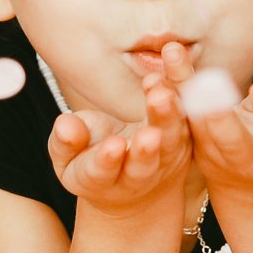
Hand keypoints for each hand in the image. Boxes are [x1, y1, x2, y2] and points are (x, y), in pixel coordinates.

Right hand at [47, 67, 190, 217]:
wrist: (127, 180)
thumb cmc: (89, 160)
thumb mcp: (67, 157)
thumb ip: (66, 142)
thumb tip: (64, 124)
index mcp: (100, 181)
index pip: (102, 173)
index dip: (107, 160)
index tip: (114, 145)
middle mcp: (136, 178)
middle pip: (144, 164)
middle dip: (147, 147)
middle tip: (150, 131)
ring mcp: (164, 163)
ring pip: (171, 143)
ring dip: (169, 117)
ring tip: (163, 94)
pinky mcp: (184, 144)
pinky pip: (187, 120)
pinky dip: (184, 97)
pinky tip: (177, 71)